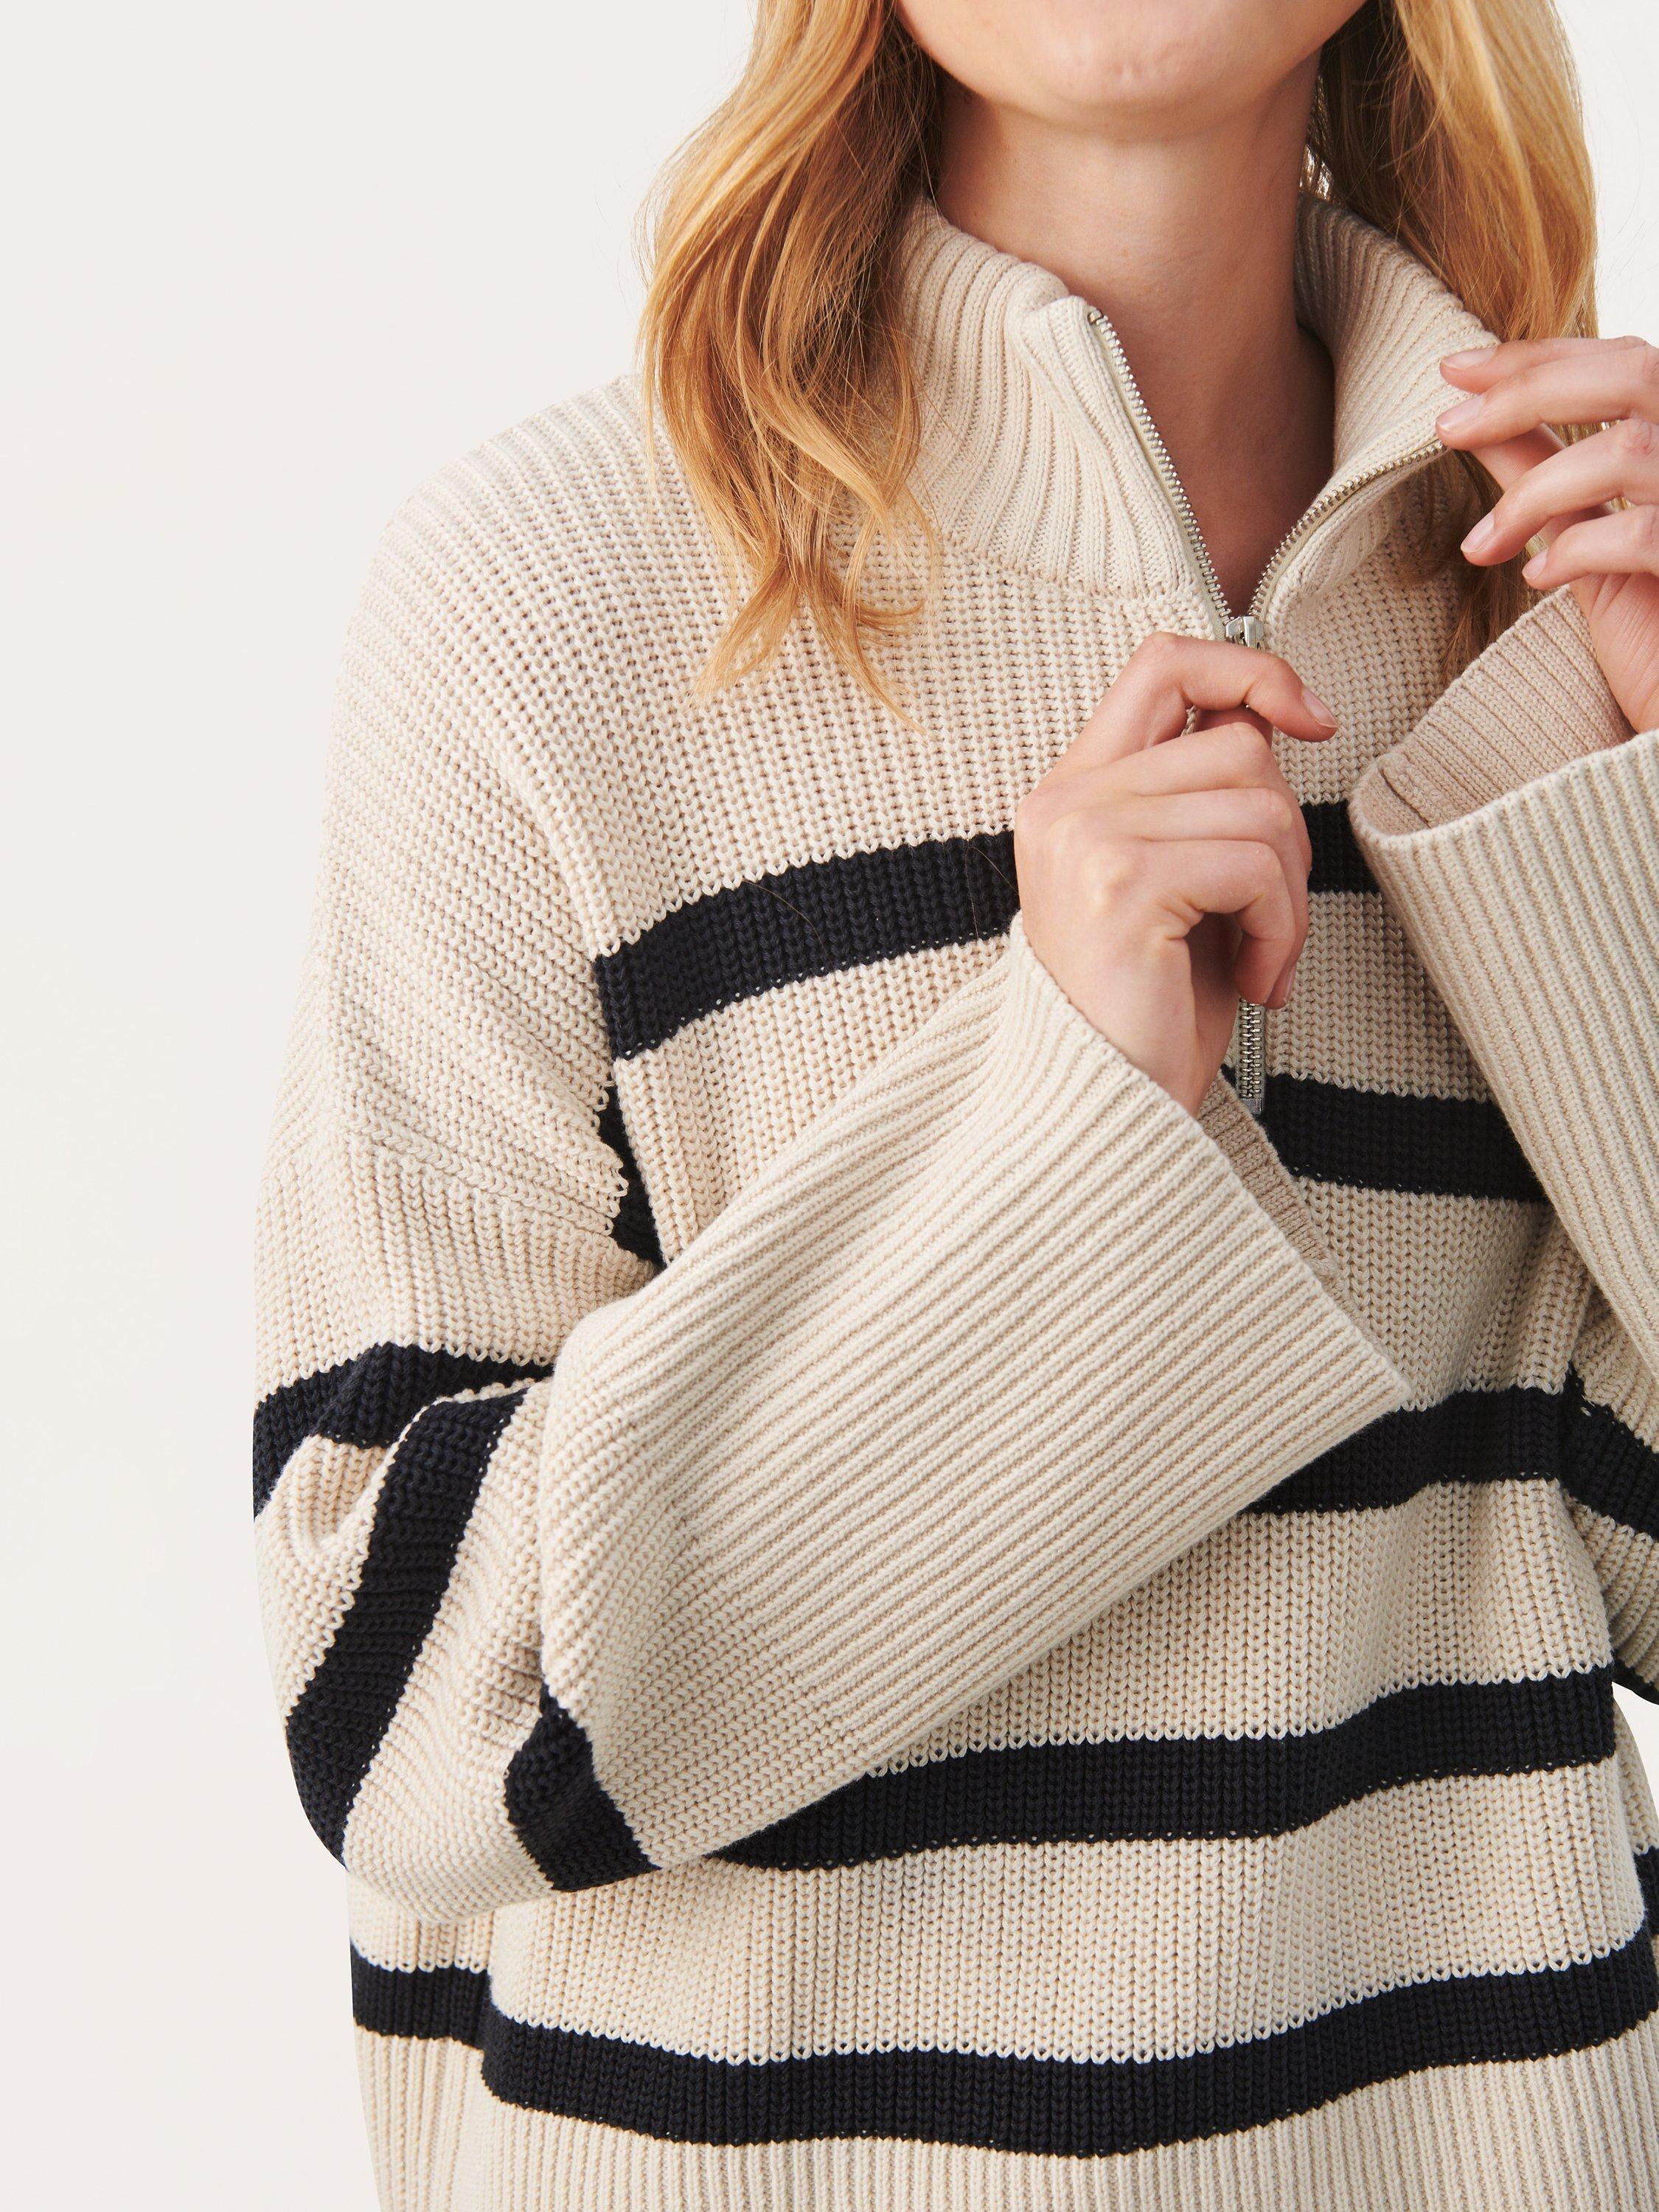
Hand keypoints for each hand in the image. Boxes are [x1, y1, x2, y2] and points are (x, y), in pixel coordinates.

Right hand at [1014, 632, 1338, 1116]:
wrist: (1098, 1119)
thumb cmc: (1147, 1013)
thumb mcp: (1179, 882)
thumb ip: (1204, 796)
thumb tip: (1278, 713)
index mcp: (1071, 791)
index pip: (1164, 661)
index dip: (1250, 669)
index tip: (1311, 721)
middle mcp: (1066, 802)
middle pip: (1237, 742)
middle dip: (1288, 830)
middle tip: (1272, 916)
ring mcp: (1087, 838)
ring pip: (1260, 803)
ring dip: (1289, 894)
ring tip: (1262, 958)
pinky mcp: (1123, 883)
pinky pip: (1256, 865)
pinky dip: (1282, 930)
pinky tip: (1256, 983)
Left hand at [1437, 334, 1658, 736]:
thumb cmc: (1651, 627)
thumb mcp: (1585, 536)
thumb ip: (1539, 470)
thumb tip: (1473, 416)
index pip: (1624, 360)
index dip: (1539, 356)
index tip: (1454, 367)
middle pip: (1634, 374)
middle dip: (1528, 390)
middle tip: (1448, 424)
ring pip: (1628, 450)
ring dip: (1535, 491)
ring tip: (1484, 544)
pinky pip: (1644, 533)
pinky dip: (1577, 549)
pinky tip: (1537, 577)